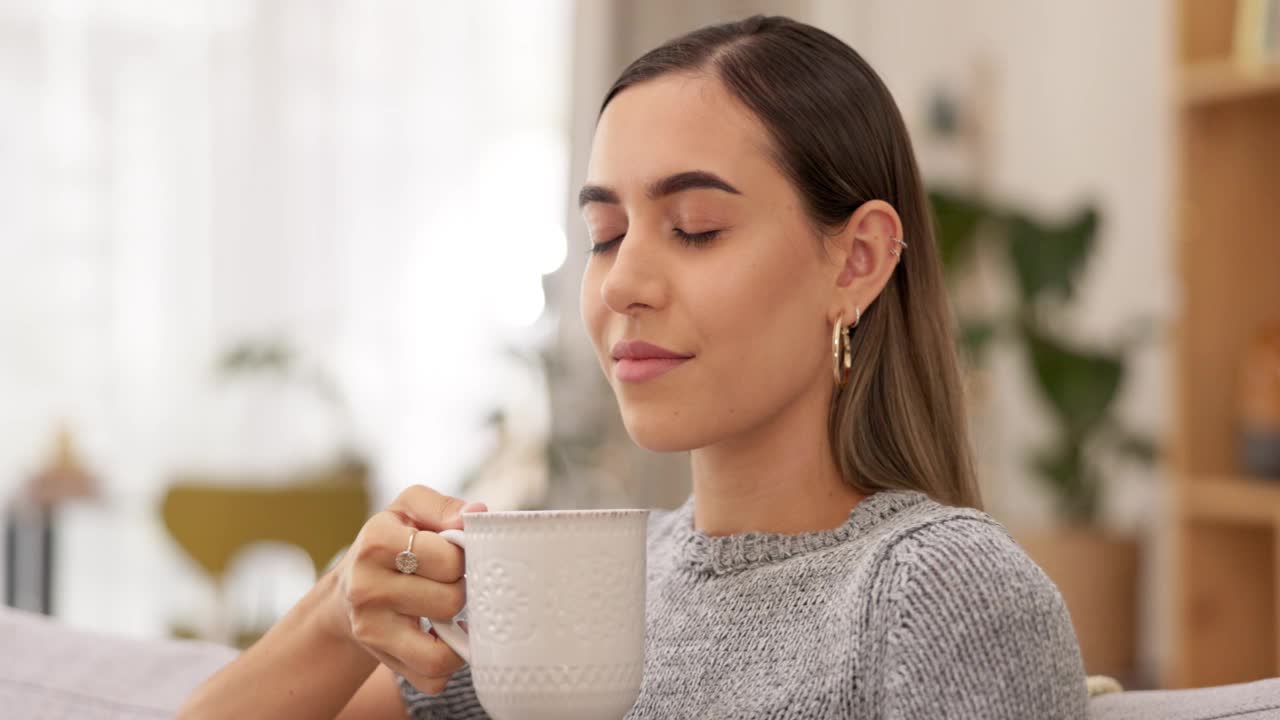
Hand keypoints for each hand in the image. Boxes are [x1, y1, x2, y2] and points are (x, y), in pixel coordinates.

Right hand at [326, 485, 485, 693]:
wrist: (349, 589)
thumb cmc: (393, 542)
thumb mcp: (409, 509)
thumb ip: (443, 507)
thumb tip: (476, 514)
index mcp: (376, 541)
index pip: (450, 558)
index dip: (463, 555)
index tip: (454, 553)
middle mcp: (367, 587)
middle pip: (451, 600)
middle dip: (462, 588)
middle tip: (450, 581)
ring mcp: (371, 629)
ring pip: (443, 648)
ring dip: (458, 628)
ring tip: (451, 609)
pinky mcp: (383, 659)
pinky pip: (433, 677)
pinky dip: (449, 660)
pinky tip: (445, 637)